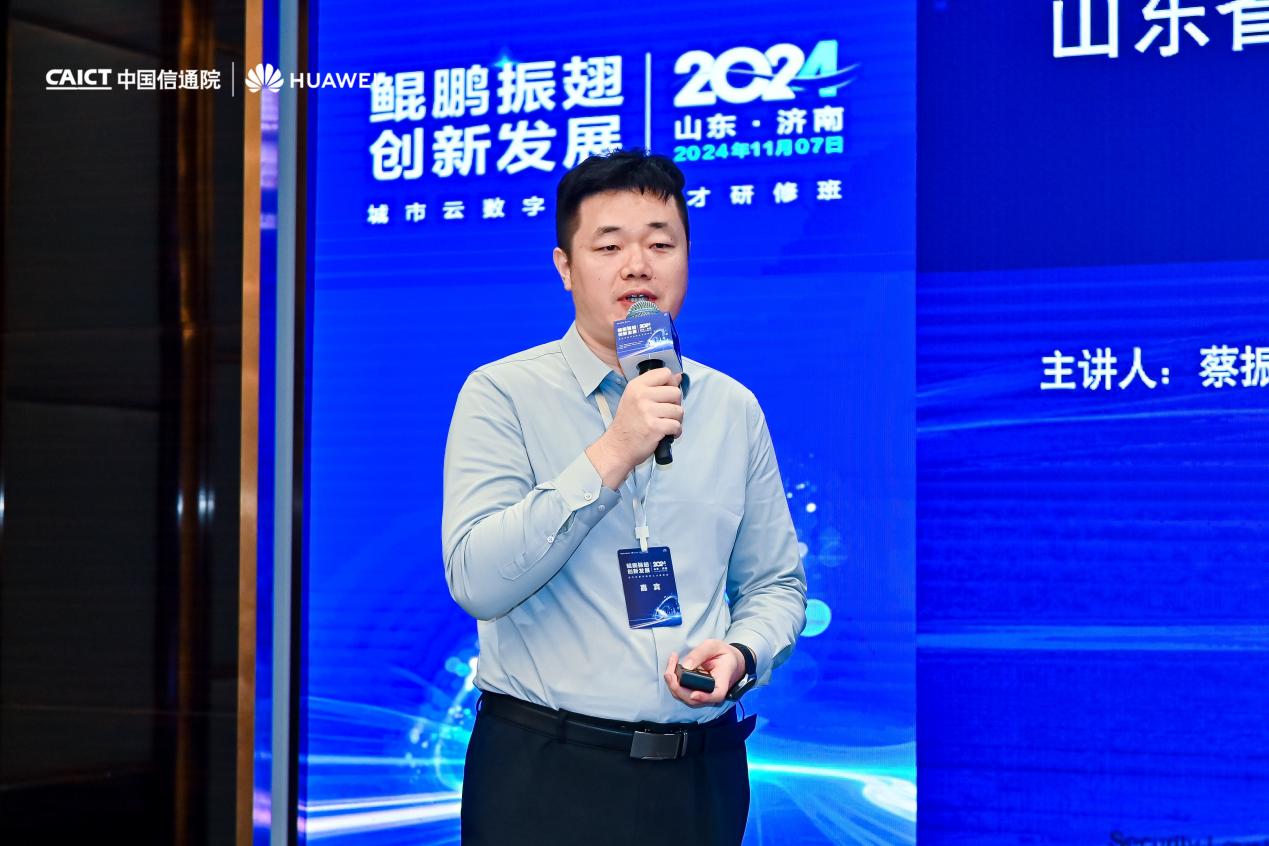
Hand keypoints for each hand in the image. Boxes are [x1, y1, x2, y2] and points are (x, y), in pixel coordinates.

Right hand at [586, 368, 681, 489]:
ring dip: (676, 420)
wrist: (618, 447)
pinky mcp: (654, 427)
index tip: (667, 394)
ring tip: (666, 424)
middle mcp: (641, 396)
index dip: (671, 383)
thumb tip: (678, 377)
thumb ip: (655, 387)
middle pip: (675, 392)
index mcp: (636, 386)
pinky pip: (676, 425)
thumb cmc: (627, 424)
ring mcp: (647, 411)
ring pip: (678, 410)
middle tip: (666, 412)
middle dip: (675, 404)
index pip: (664, 373)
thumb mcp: (634, 398)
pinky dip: (676, 432)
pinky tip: (667, 433)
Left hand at [662, 640, 744, 707]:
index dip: (704, 697)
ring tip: (672, 661)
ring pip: (684, 697)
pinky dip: (673, 680)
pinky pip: (681, 691)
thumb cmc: (723, 654)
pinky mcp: (694, 692)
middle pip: (693, 700)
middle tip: (671, 667)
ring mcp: (703, 695)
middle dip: (677, 686)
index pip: (716, 695)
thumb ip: (700, 653)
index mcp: (723, 681)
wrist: (728, 660)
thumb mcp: (714, 646)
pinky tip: (673, 665)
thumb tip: (685, 666)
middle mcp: (712, 692)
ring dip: (672, 682)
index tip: (693, 694)